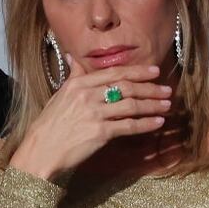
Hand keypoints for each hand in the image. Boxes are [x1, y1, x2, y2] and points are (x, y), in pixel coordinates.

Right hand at [8, 57, 171, 180]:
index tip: (154, 71)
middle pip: (126, 87)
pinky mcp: (100, 133)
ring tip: (167, 105)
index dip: (137, 71)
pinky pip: (128, 126)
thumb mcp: (60, 95)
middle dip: (150, 88)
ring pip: (131, 105)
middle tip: (167, 89)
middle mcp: (88, 96)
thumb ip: (73, 77)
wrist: (41, 150)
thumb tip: (73, 58)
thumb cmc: (50, 124)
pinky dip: (145, 124)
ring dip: (152, 105)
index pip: (114, 73)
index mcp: (79, 84)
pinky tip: (157, 122)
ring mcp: (94, 114)